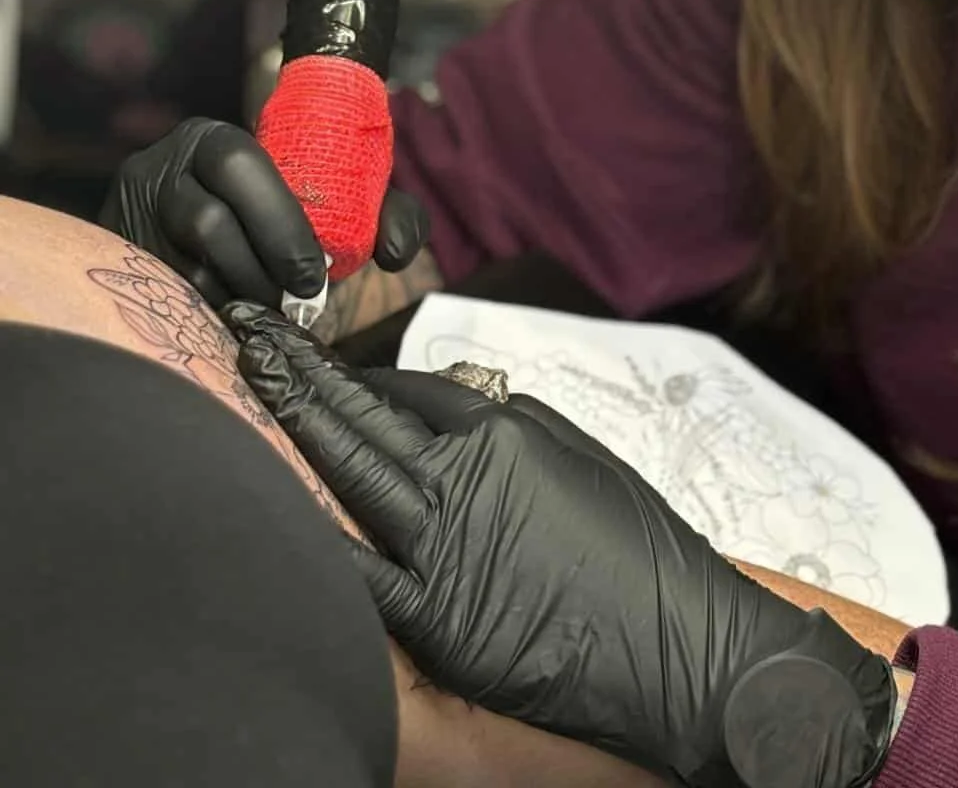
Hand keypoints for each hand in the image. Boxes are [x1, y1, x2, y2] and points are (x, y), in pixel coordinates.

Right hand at [102, 119, 428, 309]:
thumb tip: (395, 251)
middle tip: (295, 301)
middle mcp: (160, 166)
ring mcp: (129, 213)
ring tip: (266, 310)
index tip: (314, 273)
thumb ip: (382, 215)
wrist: (208, 243)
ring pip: (184, 265)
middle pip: (206, 220)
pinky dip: (205, 312)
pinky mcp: (117, 258)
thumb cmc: (282, 220)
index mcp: (213, 139)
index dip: (281, 223)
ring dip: (235, 297)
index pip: (241, 165)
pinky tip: (231, 319)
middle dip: (260, 267)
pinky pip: (161, 294)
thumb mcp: (332, 203)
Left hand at [226, 303, 894, 785]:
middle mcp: (464, 478)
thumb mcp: (588, 460)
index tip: (322, 358)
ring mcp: (444, 548)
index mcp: (505, 433)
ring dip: (294, 421)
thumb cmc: (646, 552)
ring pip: (349, 471)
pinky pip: (359, 571)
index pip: (413, 389)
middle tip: (251, 331)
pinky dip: (315, 535)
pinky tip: (271, 501)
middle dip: (301, 371)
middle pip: (364, 412)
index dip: (361, 373)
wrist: (685, 648)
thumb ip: (518, 424)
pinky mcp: (437, 618)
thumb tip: (463, 403)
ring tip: (250, 377)